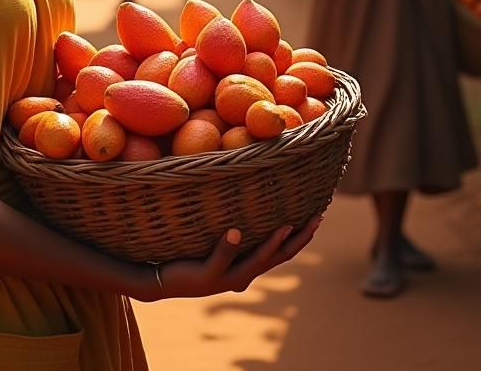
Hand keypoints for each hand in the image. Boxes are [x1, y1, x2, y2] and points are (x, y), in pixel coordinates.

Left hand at [134, 218, 320, 301]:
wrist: (161, 279)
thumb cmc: (189, 255)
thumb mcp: (215, 245)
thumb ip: (232, 233)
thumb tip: (244, 200)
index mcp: (248, 266)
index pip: (283, 252)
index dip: (302, 237)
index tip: (319, 214)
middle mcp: (243, 276)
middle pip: (278, 258)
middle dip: (299, 238)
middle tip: (317, 218)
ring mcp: (226, 277)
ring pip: (254, 261)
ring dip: (271, 243)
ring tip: (285, 225)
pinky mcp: (206, 276)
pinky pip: (219, 258)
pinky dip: (228, 245)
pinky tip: (234, 230)